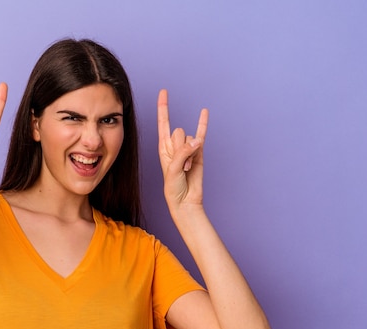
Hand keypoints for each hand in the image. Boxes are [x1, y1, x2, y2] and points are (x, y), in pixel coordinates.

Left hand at [157, 89, 207, 207]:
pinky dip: (203, 123)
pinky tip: (204, 111)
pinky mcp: (200, 152)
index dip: (163, 107)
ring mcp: (188, 147)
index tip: (164, 91)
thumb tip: (197, 141)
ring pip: (191, 138)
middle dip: (180, 147)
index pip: (163, 123)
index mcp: (163, 147)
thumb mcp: (172, 170)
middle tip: (181, 164)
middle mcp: (175, 145)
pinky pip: (202, 134)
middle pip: (178, 132)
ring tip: (188, 168)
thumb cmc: (173, 187)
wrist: (186, 200)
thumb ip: (183, 153)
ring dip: (191, 154)